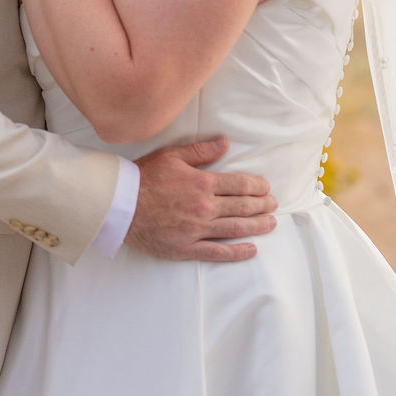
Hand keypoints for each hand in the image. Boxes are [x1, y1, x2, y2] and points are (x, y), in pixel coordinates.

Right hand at [127, 137, 276, 262]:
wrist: (121, 205)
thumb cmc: (145, 176)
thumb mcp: (172, 155)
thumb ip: (201, 150)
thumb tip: (225, 143)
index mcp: (202, 183)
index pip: (239, 184)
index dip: (256, 186)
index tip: (266, 187)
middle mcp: (204, 207)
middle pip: (242, 206)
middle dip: (262, 205)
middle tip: (274, 204)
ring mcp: (197, 230)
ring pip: (235, 228)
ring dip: (257, 226)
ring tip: (271, 223)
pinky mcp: (188, 248)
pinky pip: (218, 252)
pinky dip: (237, 252)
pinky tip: (251, 249)